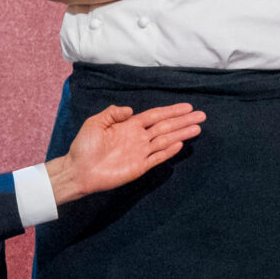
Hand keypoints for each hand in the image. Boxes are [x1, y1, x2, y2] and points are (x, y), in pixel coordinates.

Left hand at [46, 103, 204, 201]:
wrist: (78, 171)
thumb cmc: (84, 147)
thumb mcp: (95, 123)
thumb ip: (112, 113)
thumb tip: (131, 109)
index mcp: (129, 126)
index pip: (155, 116)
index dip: (171, 111)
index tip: (188, 107)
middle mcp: (138, 138)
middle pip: (165, 127)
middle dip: (183, 121)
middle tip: (202, 115)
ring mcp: (140, 153)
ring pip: (165, 140)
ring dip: (181, 134)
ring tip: (198, 128)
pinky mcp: (139, 167)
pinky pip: (157, 157)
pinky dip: (168, 151)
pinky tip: (180, 144)